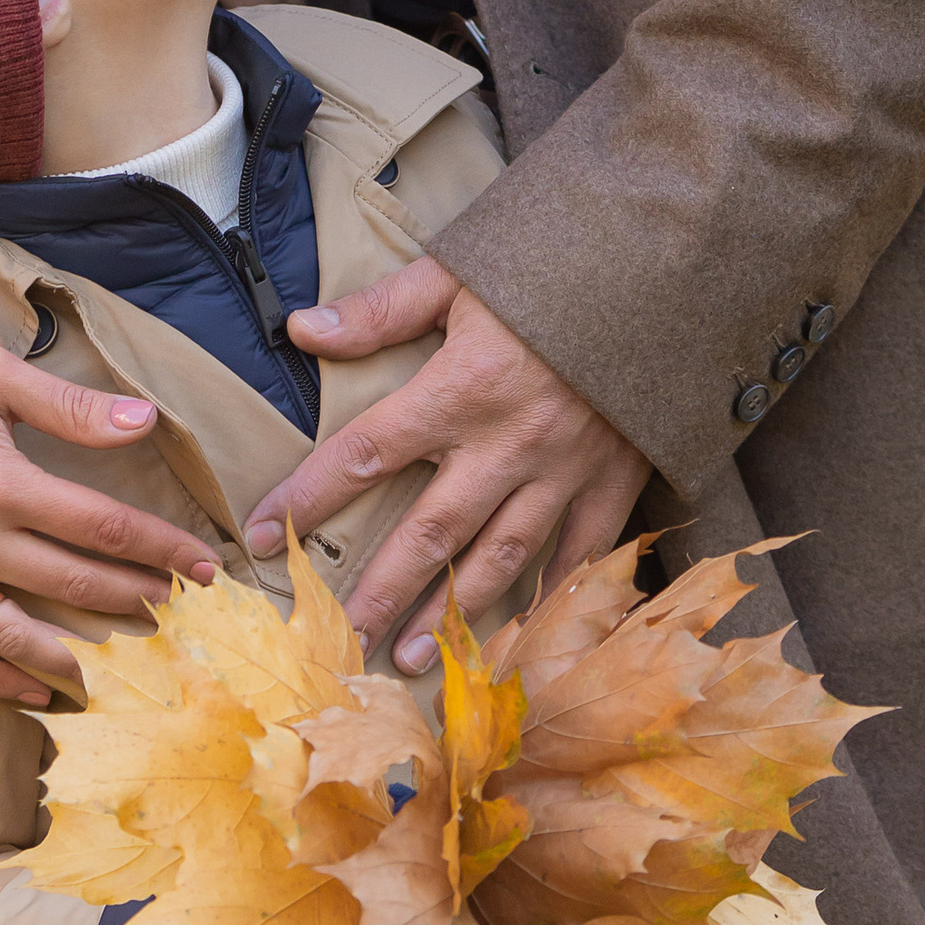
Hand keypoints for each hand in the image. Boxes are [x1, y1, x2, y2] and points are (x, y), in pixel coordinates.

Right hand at [0, 340, 217, 709]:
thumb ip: (69, 407)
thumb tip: (146, 422)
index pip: (103, 527)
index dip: (161, 548)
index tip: (205, 567)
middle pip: (72, 584)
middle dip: (138, 601)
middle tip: (185, 616)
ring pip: (14, 635)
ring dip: (77, 658)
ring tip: (127, 670)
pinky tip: (33, 692)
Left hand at [243, 257, 647, 668]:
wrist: (662, 272)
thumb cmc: (552, 267)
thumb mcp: (459, 273)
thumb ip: (382, 311)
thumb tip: (301, 328)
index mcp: (461, 388)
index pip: (366, 452)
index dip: (309, 496)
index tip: (263, 534)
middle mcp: (508, 442)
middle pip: (430, 530)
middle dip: (381, 589)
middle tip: (340, 638)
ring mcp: (564, 469)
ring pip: (500, 558)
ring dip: (453, 612)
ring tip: (412, 657)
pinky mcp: (613, 480)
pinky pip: (580, 554)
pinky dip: (551, 599)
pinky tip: (519, 636)